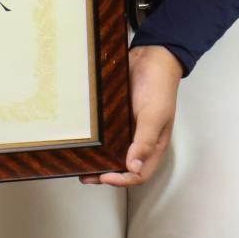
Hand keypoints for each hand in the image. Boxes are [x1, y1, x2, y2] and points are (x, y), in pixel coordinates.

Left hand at [82, 44, 180, 187]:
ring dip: (98, 158)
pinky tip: (82, 140)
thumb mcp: (154, 116)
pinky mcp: (116, 116)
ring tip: (79, 162)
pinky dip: (95, 140)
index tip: (104, 177)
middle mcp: (140, 140)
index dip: (122, 180)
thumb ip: (144, 142)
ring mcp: (127, 128)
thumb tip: (133, 168)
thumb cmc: (159, 86)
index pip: (139, 173)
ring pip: (112, 151)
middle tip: (85, 175)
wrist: (151, 56)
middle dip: (104, 174)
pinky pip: (105, 133)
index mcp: (154, 146)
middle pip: (123, 166)